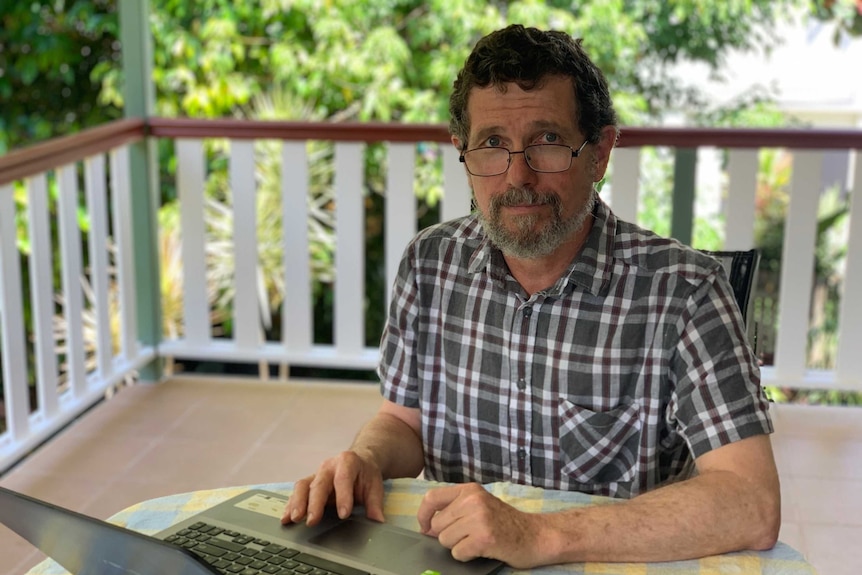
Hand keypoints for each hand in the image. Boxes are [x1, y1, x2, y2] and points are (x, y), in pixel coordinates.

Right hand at [281, 450, 384, 525]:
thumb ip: (375, 503)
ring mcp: (316, 474)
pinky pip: (297, 493)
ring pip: (303, 486)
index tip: (344, 514)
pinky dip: (291, 505)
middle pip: (319, 483)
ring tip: (294, 520)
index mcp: (347, 461)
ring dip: (297, 504)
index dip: (343, 496)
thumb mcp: (375, 485)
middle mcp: (329, 466)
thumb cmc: (365, 474)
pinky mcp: (309, 483)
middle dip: (314, 503)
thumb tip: (378, 520)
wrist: (359, 461)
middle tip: (312, 521)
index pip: (343, 478)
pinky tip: (286, 518)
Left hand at [416, 483, 545, 568]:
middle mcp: (473, 500)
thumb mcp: (479, 506)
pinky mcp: (484, 538)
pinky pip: (458, 552)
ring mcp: (479, 518)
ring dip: (458, 546)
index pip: (432, 498)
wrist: (535, 535)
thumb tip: (427, 527)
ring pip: (445, 540)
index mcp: (470, 490)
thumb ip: (454, 510)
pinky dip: (466, 556)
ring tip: (477, 542)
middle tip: (467, 536)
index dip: (423, 515)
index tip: (425, 527)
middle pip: (437, 525)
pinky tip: (481, 549)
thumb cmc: (505, 523)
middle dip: (448, 536)